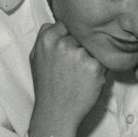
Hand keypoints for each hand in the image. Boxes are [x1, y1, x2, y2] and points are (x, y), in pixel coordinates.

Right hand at [27, 22, 105, 136]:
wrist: (56, 113)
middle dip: (79, 47)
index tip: (65, 51)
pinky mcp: (94, 65)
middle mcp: (63, 43)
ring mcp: (79, 54)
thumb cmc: (47, 86)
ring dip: (90, 57)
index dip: (68, 37)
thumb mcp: (36, 58)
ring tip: (78, 75)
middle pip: (81, 34)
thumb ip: (45, 37)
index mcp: (47, 39)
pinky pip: (101, 59)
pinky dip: (98, 69)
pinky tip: (86, 80)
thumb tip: (59, 22)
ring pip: (92, 46)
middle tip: (71, 67)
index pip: (66, 24)